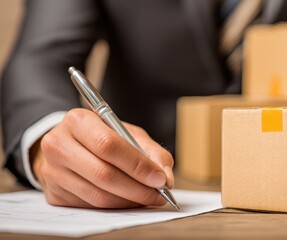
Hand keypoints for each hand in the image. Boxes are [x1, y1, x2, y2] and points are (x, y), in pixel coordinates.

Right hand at [31, 108, 174, 207]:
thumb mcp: (128, 134)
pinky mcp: (54, 194)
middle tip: (158, 194)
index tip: (160, 179)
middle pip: (103, 173)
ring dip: (129, 201)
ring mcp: (52, 171)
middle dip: (137, 188)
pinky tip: (129, 201)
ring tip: (147, 198)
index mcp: (78, 120)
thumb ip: (152, 151)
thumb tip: (166, 177)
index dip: (137, 165)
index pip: (108, 145)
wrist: (67, 145)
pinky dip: (116, 207)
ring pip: (98, 195)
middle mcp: (58, 144)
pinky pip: (91, 206)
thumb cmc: (101, 137)